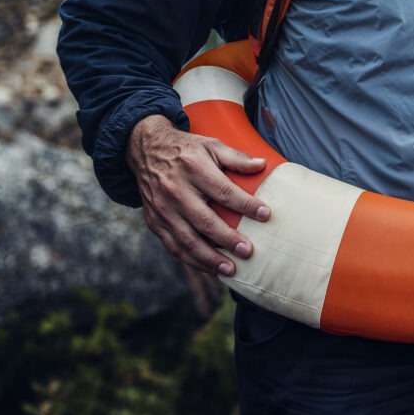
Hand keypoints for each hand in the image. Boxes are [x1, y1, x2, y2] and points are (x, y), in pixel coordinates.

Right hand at [127, 114, 270, 276]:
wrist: (147, 150)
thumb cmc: (186, 150)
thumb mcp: (212, 145)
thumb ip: (237, 158)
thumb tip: (263, 165)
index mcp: (194, 169)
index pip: (224, 192)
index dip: (246, 205)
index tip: (265, 214)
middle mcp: (176, 191)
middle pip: (204, 221)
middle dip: (227, 239)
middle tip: (247, 251)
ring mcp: (163, 209)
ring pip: (187, 240)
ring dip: (209, 259)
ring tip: (230, 269)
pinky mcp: (154, 221)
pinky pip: (173, 246)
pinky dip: (191, 260)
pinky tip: (209, 268)